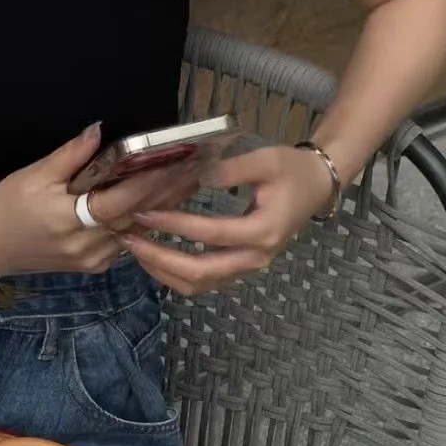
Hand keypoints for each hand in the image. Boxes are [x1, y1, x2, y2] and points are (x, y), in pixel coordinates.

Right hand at [0, 125, 203, 280]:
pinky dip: (141, 222)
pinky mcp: (94, 266)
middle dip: (167, 193)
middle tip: (196, 169)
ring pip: (135, 231)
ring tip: (187, 182)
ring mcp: (93, 260)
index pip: (122, 201)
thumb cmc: (6, 207)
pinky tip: (160, 204)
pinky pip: (125, 242)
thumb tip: (99, 130)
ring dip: (160, 208)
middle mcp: (87, 245)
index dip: (151, 183)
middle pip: (136, 217)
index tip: (177, 162)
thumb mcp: (33, 175)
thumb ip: (70, 156)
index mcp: (70, 221)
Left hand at [122, 144, 335, 295]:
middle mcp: (255, 257)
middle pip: (201, 272)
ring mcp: (248, 267)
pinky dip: (176, 274)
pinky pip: (205, 282)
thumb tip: (196, 176)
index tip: (146, 211)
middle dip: (161, 259)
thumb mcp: (266, 160)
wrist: (315, 187)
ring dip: (164, 271)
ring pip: (200, 285)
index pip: (211, 233)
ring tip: (136, 249)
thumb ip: (231, 170)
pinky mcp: (241, 268)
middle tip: (130, 240)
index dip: (176, 224)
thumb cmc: (291, 170)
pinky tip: (156, 256)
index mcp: (263, 231)